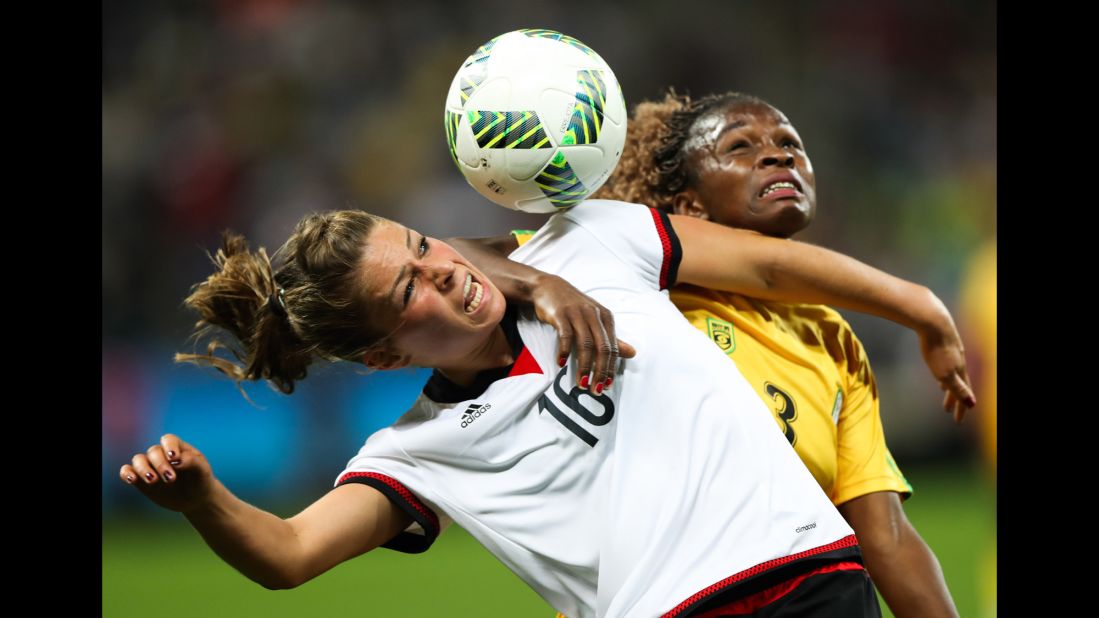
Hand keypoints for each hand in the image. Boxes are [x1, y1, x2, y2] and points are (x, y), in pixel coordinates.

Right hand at [119, 434, 216, 512]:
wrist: (194, 498)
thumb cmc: (199, 479)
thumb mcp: (201, 470)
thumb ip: (191, 462)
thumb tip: (176, 460)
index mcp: (177, 447)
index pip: (169, 440)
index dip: (169, 446)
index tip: (174, 458)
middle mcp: (161, 454)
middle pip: (154, 452)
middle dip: (160, 464)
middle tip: (171, 479)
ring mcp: (150, 466)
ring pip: (138, 460)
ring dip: (143, 469)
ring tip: (153, 480)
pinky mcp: (140, 479)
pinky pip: (127, 472)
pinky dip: (126, 473)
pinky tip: (131, 480)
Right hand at [530, 274, 636, 391]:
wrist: (548, 287)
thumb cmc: (574, 307)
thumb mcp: (595, 320)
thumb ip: (611, 338)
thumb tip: (633, 353)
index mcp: (605, 317)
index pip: (612, 347)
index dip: (610, 368)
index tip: (606, 386)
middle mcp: (594, 315)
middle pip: (601, 347)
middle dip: (600, 371)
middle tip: (595, 389)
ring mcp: (577, 313)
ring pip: (585, 344)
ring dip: (584, 366)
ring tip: (581, 382)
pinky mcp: (561, 314)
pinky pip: (565, 335)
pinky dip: (564, 350)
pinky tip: (560, 363)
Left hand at [918, 323, 975, 423]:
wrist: (933, 322)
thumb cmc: (937, 349)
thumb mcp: (945, 373)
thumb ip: (958, 389)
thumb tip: (972, 405)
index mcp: (959, 372)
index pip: (963, 395)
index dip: (961, 409)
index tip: (958, 422)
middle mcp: (958, 363)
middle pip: (958, 385)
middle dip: (954, 399)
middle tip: (947, 411)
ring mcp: (952, 353)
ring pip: (952, 373)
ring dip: (949, 385)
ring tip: (943, 392)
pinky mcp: (944, 343)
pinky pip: (946, 362)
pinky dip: (943, 370)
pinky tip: (937, 366)